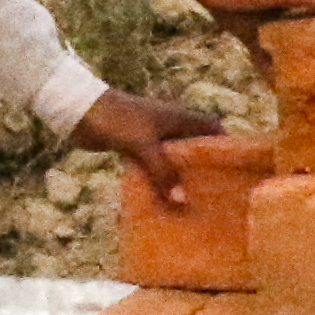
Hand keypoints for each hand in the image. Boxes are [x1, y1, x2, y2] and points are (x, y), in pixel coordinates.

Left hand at [71, 89, 232, 209]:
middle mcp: (171, 127)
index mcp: (181, 118)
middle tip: (218, 198)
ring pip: (174, 160)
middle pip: (195, 149)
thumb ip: (162, 172)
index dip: (226, 148)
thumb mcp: (143, 145)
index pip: (214, 130)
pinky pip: (154, 167)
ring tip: (195, 206)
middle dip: (205, 170)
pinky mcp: (135, 148)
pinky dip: (159, 181)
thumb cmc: (117, 119)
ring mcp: (152, 138)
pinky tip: (164, 200)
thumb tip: (182, 202)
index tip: (237, 173)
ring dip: (180, 178)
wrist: (78, 108)